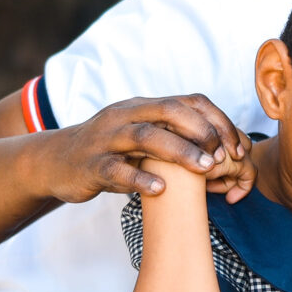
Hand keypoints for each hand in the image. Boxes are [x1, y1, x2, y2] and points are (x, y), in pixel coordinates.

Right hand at [45, 95, 249, 202]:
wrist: (54, 161)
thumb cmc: (110, 150)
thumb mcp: (141, 136)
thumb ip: (174, 137)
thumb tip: (222, 149)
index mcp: (143, 106)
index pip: (188, 102)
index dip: (217, 121)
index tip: (238, 146)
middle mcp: (125, 115)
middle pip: (169, 112)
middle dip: (202, 131)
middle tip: (224, 155)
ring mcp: (106, 139)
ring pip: (146, 137)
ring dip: (180, 151)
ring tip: (206, 169)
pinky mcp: (91, 165)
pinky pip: (117, 170)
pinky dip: (140, 179)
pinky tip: (162, 190)